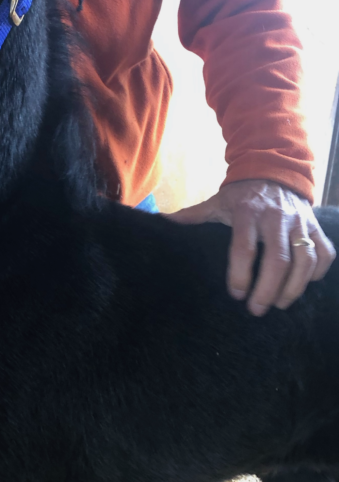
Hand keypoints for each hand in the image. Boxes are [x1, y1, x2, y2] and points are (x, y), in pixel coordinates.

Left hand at [167, 179, 334, 315]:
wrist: (275, 171)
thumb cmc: (242, 195)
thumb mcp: (217, 202)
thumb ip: (192, 216)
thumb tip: (158, 221)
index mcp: (248, 213)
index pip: (244, 248)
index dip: (240, 274)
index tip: (235, 294)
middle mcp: (277, 218)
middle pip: (278, 260)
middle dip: (268, 289)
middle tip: (257, 310)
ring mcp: (300, 223)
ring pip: (305, 260)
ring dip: (294, 287)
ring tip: (279, 305)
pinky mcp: (316, 228)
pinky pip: (325, 254)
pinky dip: (318, 273)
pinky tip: (303, 286)